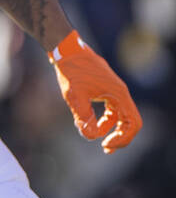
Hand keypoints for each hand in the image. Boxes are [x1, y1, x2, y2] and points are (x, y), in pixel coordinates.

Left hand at [49, 31, 141, 152]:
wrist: (64, 49)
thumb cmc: (71, 70)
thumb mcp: (74, 96)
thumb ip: (84, 117)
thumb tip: (91, 136)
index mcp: (119, 94)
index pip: (133, 123)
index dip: (123, 138)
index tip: (105, 144)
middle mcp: (120, 92)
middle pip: (129, 122)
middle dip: (119, 137)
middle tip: (105, 148)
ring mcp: (113, 90)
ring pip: (120, 116)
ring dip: (110, 129)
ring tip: (96, 138)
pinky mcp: (104, 89)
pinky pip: (111, 110)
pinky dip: (104, 120)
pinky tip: (89, 123)